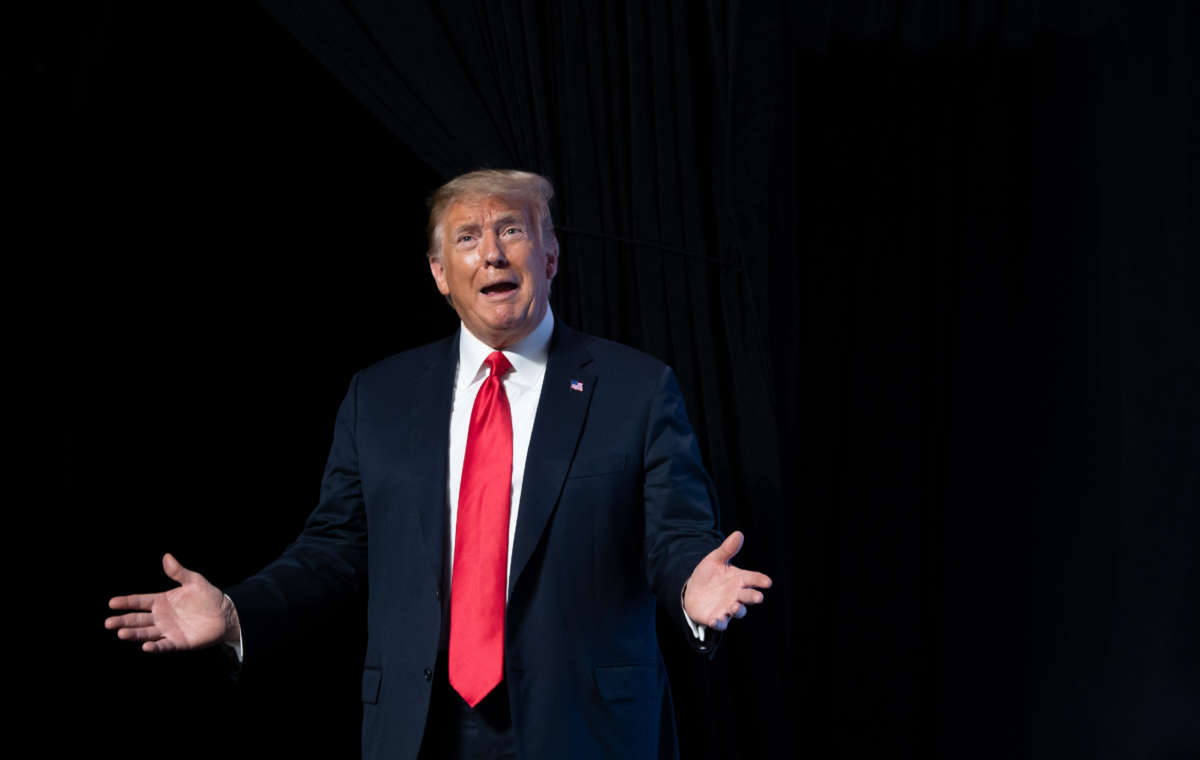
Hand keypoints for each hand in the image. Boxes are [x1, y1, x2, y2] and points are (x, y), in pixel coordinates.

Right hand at [106, 553, 238, 652]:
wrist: (225, 614)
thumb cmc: (208, 596)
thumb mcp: (194, 581)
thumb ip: (179, 572)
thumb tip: (166, 556)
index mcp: (162, 601)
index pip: (139, 601)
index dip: (126, 602)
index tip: (112, 603)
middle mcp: (161, 617)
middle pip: (138, 619)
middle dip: (123, 621)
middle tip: (108, 623)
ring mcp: (168, 630)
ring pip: (146, 633)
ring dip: (134, 634)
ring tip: (121, 633)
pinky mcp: (178, 642)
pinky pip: (164, 645)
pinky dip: (155, 647)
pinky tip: (145, 647)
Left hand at [683, 531, 771, 630]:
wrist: (692, 591)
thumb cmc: (709, 575)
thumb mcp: (715, 560)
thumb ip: (727, 549)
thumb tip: (739, 533)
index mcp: (739, 579)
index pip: (753, 579)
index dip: (760, 580)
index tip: (767, 582)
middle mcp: (736, 595)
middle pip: (748, 596)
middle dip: (753, 596)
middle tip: (758, 597)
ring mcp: (727, 607)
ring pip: (738, 611)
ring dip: (738, 609)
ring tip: (734, 605)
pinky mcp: (716, 618)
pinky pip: (720, 623)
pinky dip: (719, 622)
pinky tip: (716, 619)